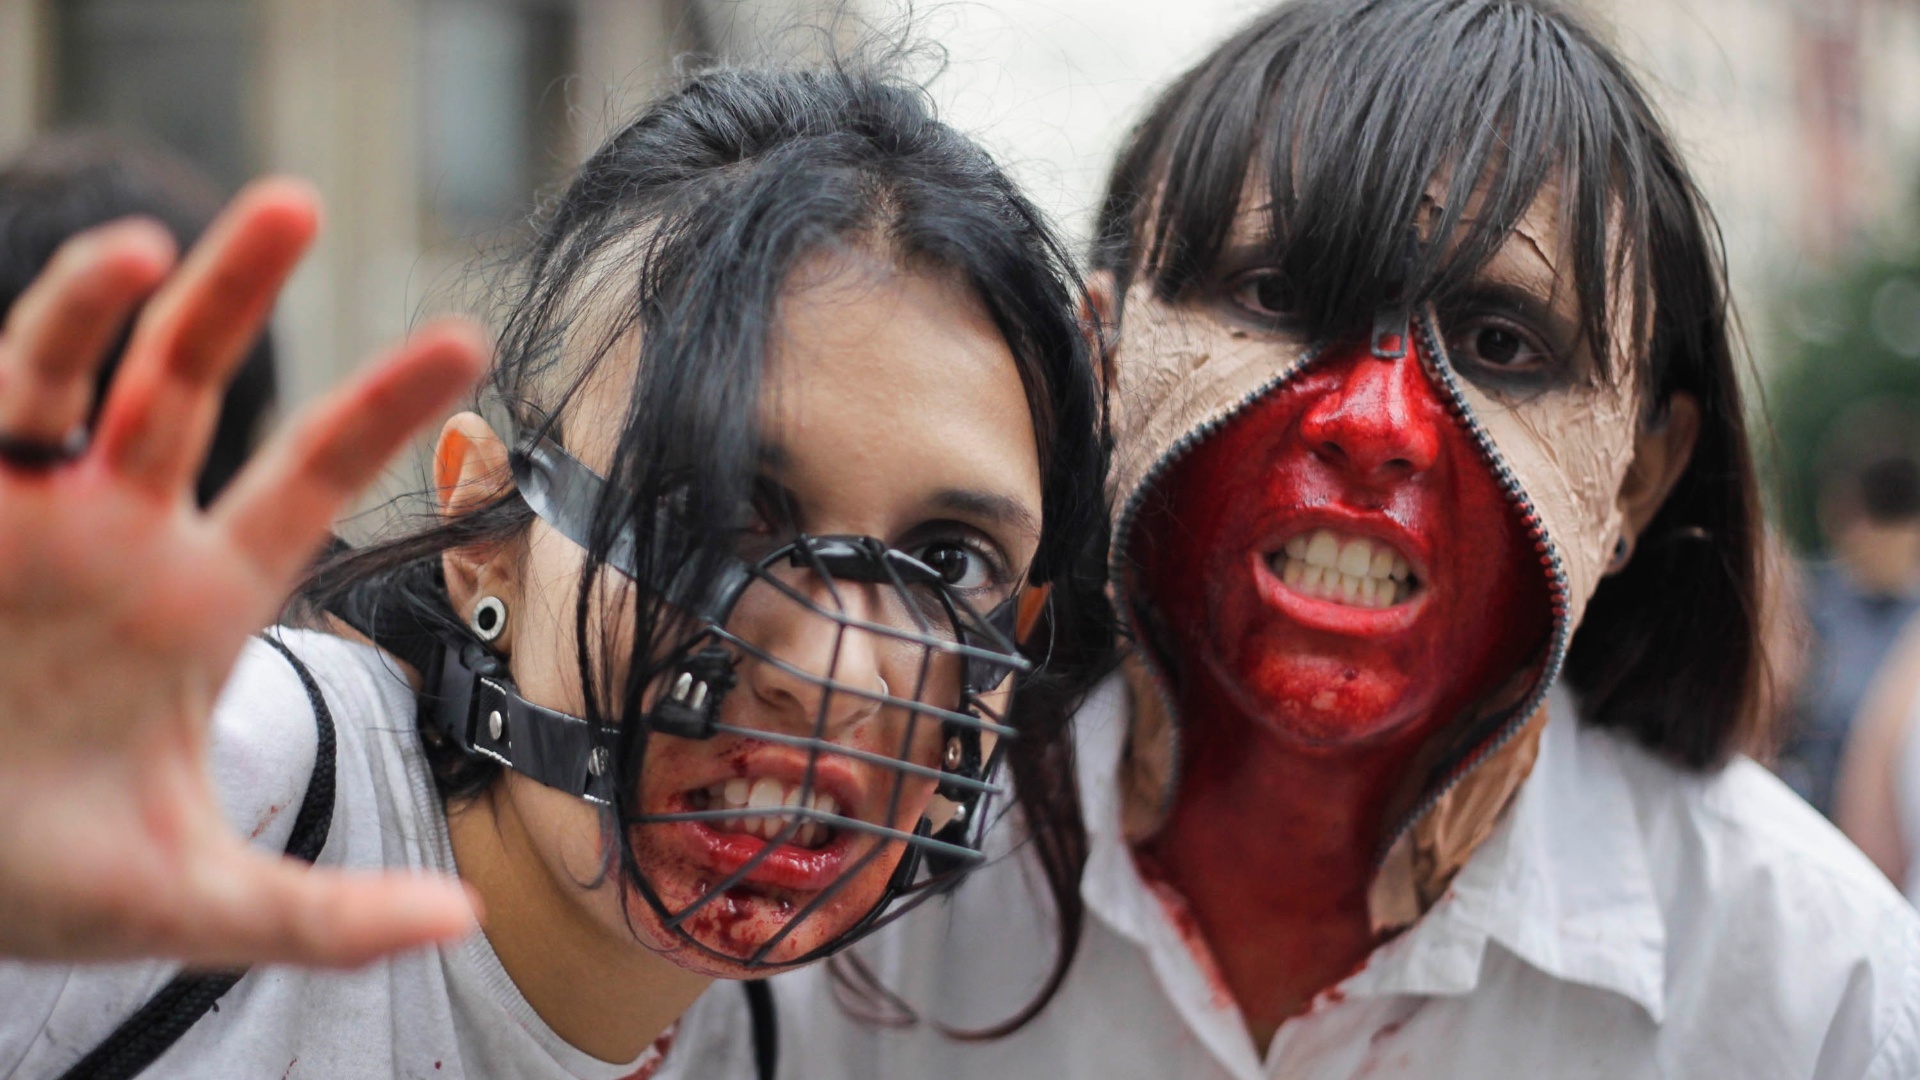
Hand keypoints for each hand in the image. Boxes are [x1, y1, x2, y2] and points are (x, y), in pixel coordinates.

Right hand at [0, 179, 485, 967]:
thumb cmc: (44, 879)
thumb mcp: (195, 902)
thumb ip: (324, 916)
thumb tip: (458, 919)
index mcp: (200, 599)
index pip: (308, 477)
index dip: (381, 407)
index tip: (461, 342)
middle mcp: (120, 535)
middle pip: (195, 384)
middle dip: (240, 291)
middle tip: (301, 201)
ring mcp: (28, 519)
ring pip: (74, 375)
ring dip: (107, 296)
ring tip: (153, 246)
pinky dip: (30, 347)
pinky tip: (76, 300)